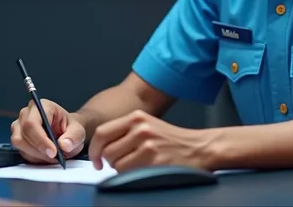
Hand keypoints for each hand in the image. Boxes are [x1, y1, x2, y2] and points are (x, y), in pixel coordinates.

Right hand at [10, 99, 85, 163]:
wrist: (67, 132)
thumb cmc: (71, 128)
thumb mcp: (78, 131)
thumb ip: (73, 137)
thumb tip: (64, 145)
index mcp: (42, 106)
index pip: (32, 122)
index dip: (40, 139)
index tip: (53, 152)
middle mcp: (27, 113)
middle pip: (23, 134)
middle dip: (39, 149)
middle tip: (54, 157)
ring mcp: (19, 126)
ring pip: (19, 143)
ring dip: (35, 154)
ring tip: (52, 156)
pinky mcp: (18, 138)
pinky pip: (21, 151)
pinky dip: (34, 157)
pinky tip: (46, 157)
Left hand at [89, 110, 213, 171]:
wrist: (198, 148)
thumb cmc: (171, 140)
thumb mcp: (148, 125)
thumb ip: (125, 131)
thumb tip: (100, 148)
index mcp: (137, 117)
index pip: (102, 132)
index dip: (94, 149)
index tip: (96, 160)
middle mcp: (141, 128)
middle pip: (107, 151)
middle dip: (110, 162)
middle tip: (122, 164)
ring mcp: (148, 145)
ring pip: (116, 164)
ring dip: (122, 170)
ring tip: (137, 165)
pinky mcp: (154, 161)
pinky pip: (129, 174)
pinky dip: (132, 176)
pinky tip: (145, 170)